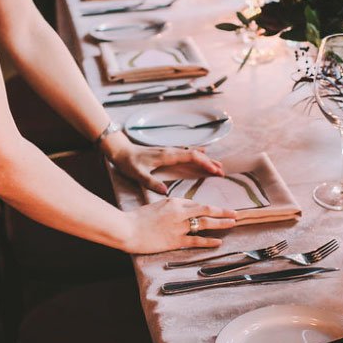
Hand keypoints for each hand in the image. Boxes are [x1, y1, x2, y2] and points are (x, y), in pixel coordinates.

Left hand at [101, 133, 223, 193]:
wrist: (120, 150)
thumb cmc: (128, 162)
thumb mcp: (137, 174)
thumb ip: (151, 182)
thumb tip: (165, 191)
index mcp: (167, 156)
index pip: (192, 157)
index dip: (205, 163)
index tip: (216, 171)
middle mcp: (171, 151)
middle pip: (196, 154)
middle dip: (210, 162)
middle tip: (222, 172)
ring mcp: (170, 150)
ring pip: (193, 153)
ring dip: (206, 158)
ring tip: (218, 166)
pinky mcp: (167, 152)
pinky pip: (187, 152)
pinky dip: (197, 154)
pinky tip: (203, 153)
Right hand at [122, 198, 236, 253]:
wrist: (126, 228)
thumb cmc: (137, 218)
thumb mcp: (155, 207)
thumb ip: (169, 209)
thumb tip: (179, 212)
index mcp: (174, 201)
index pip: (196, 203)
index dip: (209, 207)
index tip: (218, 209)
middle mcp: (179, 212)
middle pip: (206, 210)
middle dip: (222, 212)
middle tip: (236, 213)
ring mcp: (179, 226)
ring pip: (205, 223)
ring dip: (221, 223)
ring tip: (233, 223)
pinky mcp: (176, 240)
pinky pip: (196, 240)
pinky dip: (209, 241)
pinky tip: (219, 242)